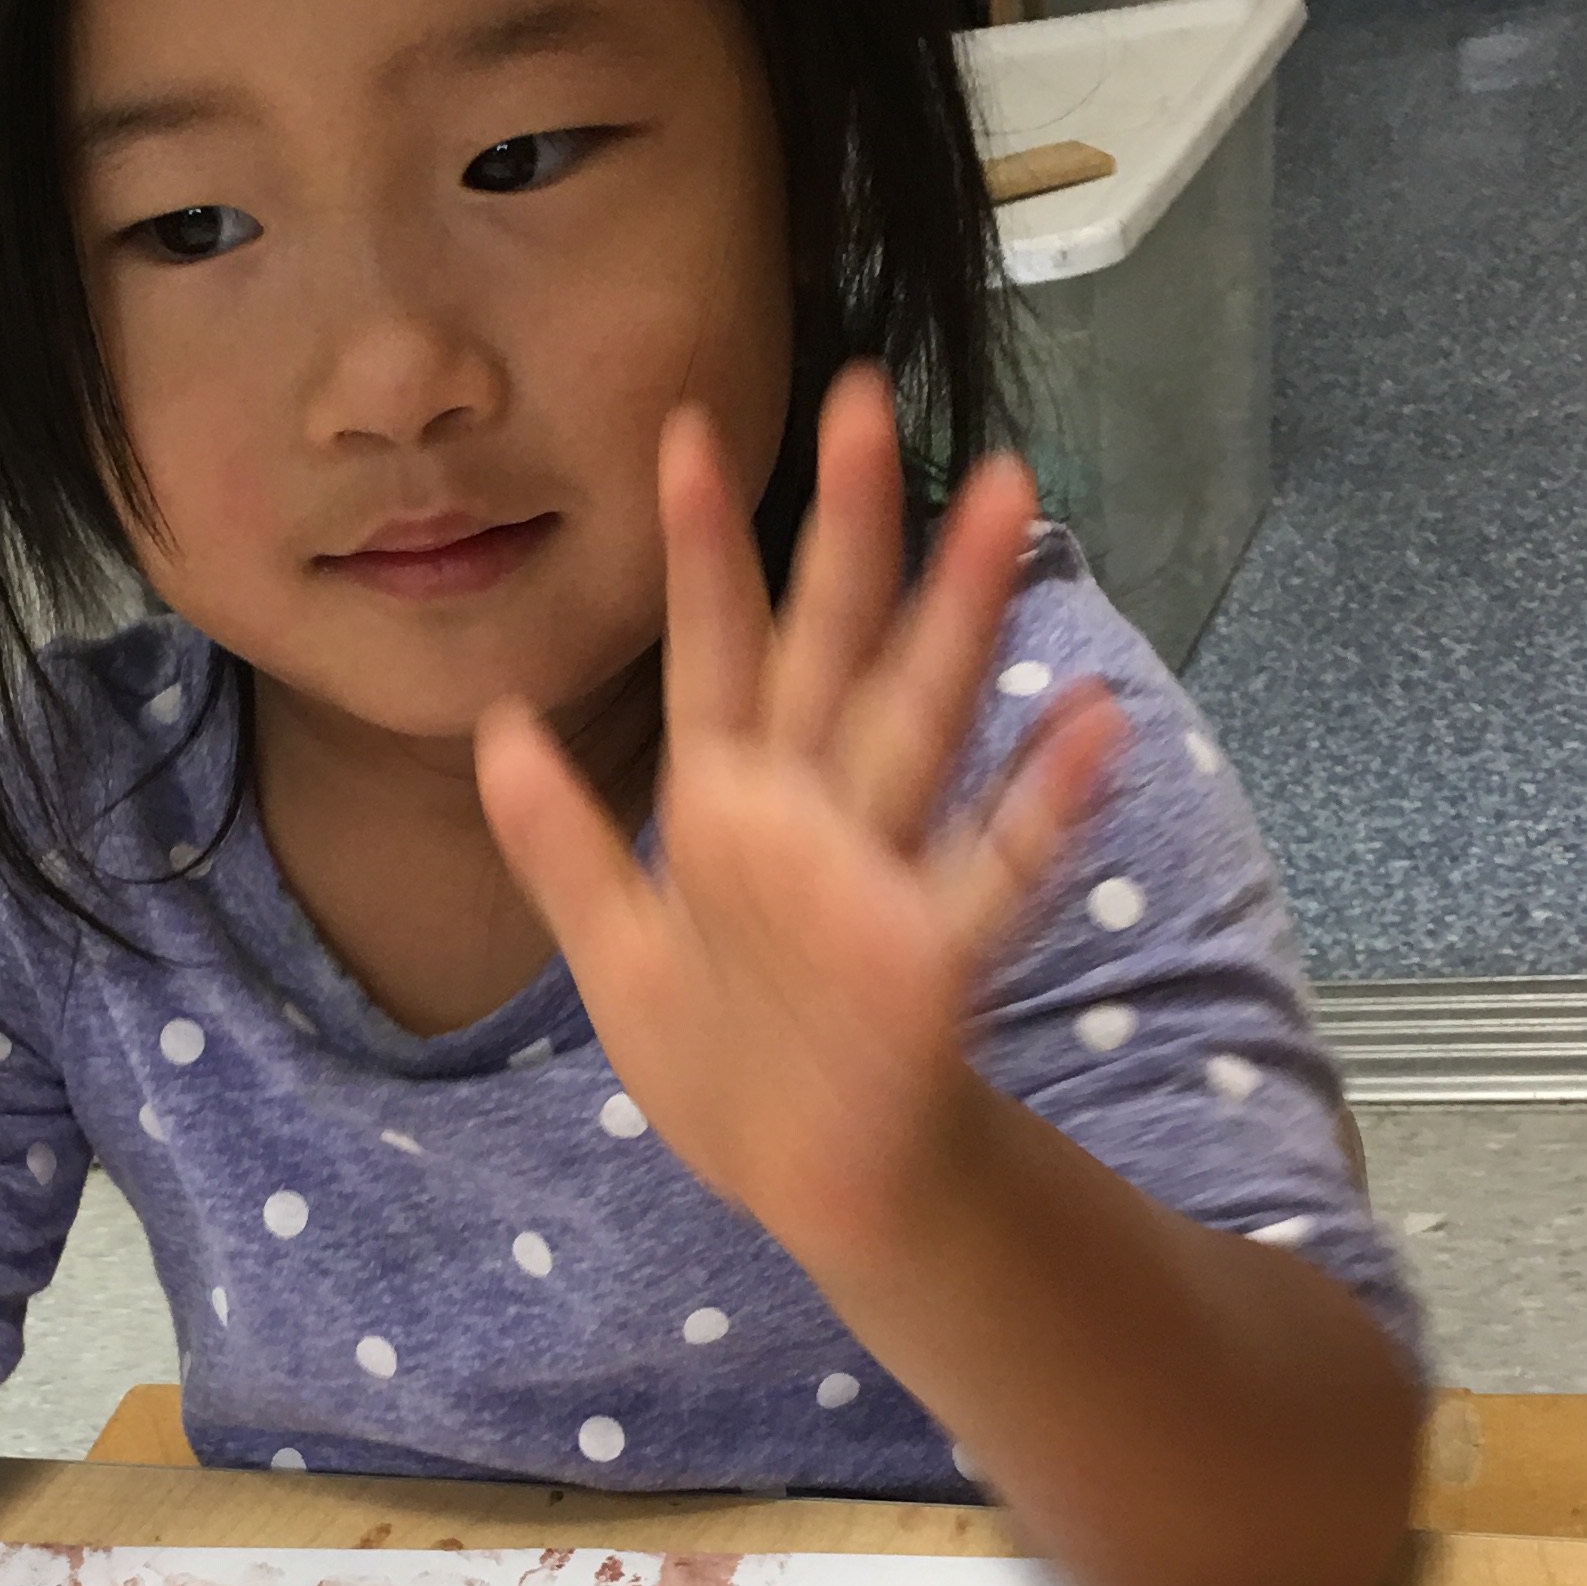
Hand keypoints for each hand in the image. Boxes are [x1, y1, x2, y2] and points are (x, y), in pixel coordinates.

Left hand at [474, 365, 1124, 1286]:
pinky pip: (992, 869)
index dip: (698, 552)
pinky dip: (1042, 803)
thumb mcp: (612, 952)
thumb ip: (555, 843)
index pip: (711, 654)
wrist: (813, 1185)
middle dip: (848, 529)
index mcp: (729, 807)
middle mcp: (811, 814)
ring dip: (963, 613)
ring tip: (1008, 497)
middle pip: (832, 649)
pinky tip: (1088, 722)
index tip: (679, 435)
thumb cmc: (726, 1063)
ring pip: (922, 718)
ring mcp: (881, 874)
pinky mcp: (934, 955)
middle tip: (865, 400)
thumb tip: (498, 723)